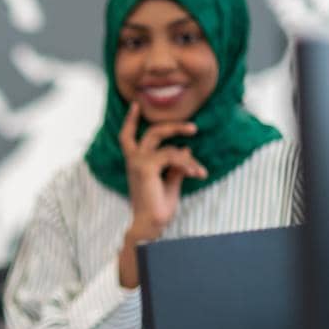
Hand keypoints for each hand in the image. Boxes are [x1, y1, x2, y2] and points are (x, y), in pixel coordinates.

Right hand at [116, 104, 207, 287]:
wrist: (152, 223)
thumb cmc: (158, 206)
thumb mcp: (171, 181)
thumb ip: (176, 165)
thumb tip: (185, 148)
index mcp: (136, 162)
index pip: (128, 136)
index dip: (131, 120)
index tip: (136, 105)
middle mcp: (134, 160)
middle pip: (153, 131)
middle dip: (174, 126)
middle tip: (194, 128)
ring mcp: (138, 162)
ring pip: (166, 143)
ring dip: (188, 156)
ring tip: (200, 170)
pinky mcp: (146, 167)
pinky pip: (173, 156)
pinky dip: (188, 164)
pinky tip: (198, 174)